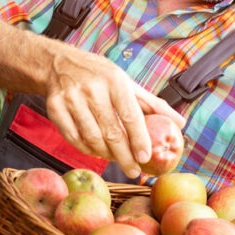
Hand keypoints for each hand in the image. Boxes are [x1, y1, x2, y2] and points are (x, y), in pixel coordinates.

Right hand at [42, 42, 184, 178]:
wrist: (58, 63)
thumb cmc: (98, 74)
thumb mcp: (126, 82)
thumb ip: (152, 104)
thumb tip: (180, 123)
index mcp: (114, 79)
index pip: (130, 115)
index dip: (139, 139)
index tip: (146, 157)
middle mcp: (92, 88)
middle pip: (111, 131)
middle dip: (125, 156)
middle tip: (134, 171)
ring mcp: (71, 98)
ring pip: (92, 138)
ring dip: (106, 154)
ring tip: (115, 159)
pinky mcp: (54, 108)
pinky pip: (73, 138)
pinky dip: (86, 149)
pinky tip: (96, 150)